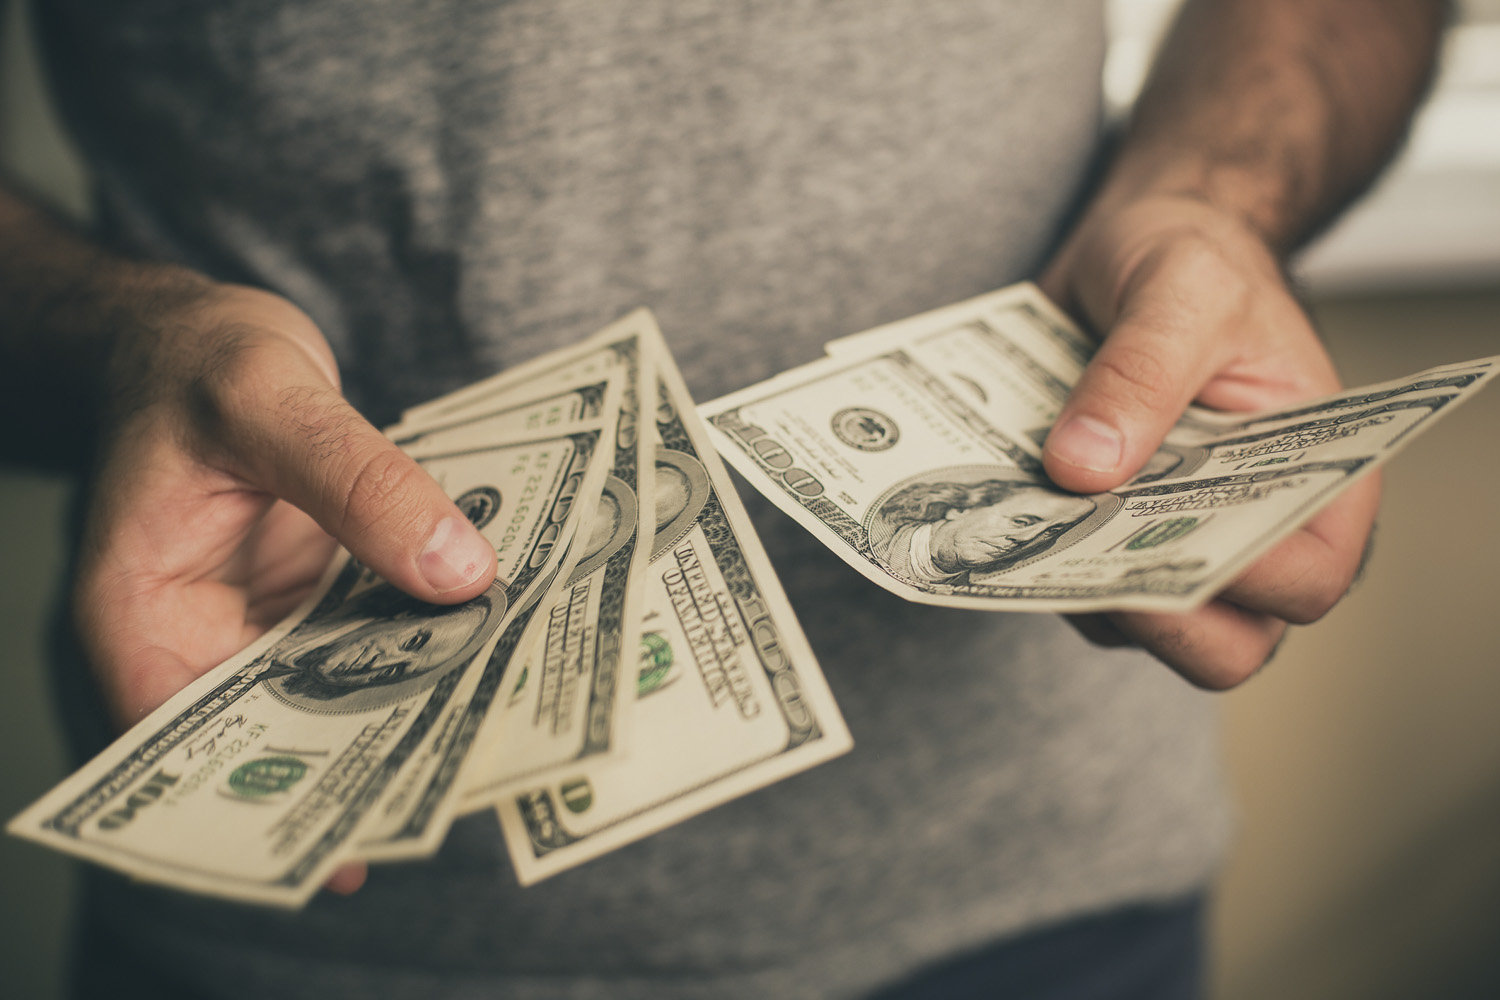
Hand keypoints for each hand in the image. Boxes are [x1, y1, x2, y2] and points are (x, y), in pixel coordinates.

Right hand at [71, 281, 497, 891]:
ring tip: (500, 732)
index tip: (362, 829)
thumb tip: (460, 572)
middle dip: (366, 759)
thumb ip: (359, 480)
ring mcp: (259, 624)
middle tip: (466, 783)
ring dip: (411, 705)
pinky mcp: (310, 599)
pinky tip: (496, 653)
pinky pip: (371, 639)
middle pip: (278, 730)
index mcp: (141, 612)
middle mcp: (197, 638)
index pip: (187, 740)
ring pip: (337, 692)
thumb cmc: (198, 360)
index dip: (273, 792)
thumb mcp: (271, 399)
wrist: (201, 332)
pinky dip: (425, 645)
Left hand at [1038, 195, 1379, 688]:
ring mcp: (1164, 541)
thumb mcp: (1180, 288)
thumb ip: (1141, 373)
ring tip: (1011, 513)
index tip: (1160, 539)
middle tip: (1067, 547)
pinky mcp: (1093, 535)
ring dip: (1065, 579)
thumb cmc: (1194, 259)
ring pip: (1124, 620)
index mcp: (1317, 478)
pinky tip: (989, 496)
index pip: (1304, 578)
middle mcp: (1247, 529)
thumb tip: (1083, 468)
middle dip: (1142, 609)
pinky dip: (1024, 551)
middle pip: (1218, 641)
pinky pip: (1059, 578)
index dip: (1243, 582)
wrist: (1133, 243)